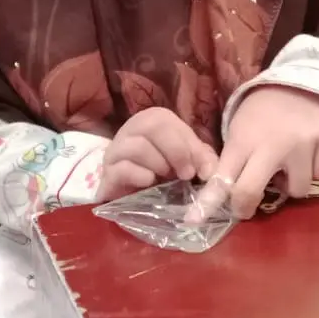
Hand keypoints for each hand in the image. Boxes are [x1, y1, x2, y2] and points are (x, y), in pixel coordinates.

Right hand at [97, 107, 218, 202]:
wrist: (140, 197)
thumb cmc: (168, 172)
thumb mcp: (191, 161)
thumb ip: (204, 160)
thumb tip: (211, 171)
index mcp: (152, 120)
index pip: (167, 120)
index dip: (187, 145)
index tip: (200, 170)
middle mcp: (131, 130)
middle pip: (152, 126)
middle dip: (176, 151)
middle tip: (186, 174)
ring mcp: (116, 151)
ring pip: (137, 147)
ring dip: (159, 165)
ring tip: (165, 179)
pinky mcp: (108, 175)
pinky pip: (121, 169)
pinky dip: (140, 176)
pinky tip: (150, 183)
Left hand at [193, 85, 318, 219]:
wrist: (301, 83)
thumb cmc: (263, 112)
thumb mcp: (240, 129)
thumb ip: (233, 161)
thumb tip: (222, 198)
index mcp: (243, 139)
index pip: (222, 178)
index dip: (208, 202)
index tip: (195, 219)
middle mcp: (273, 144)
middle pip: (251, 192)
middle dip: (245, 207)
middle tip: (246, 206)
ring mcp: (303, 144)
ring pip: (297, 190)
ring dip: (291, 184)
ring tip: (288, 167)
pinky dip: (313, 170)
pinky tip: (307, 156)